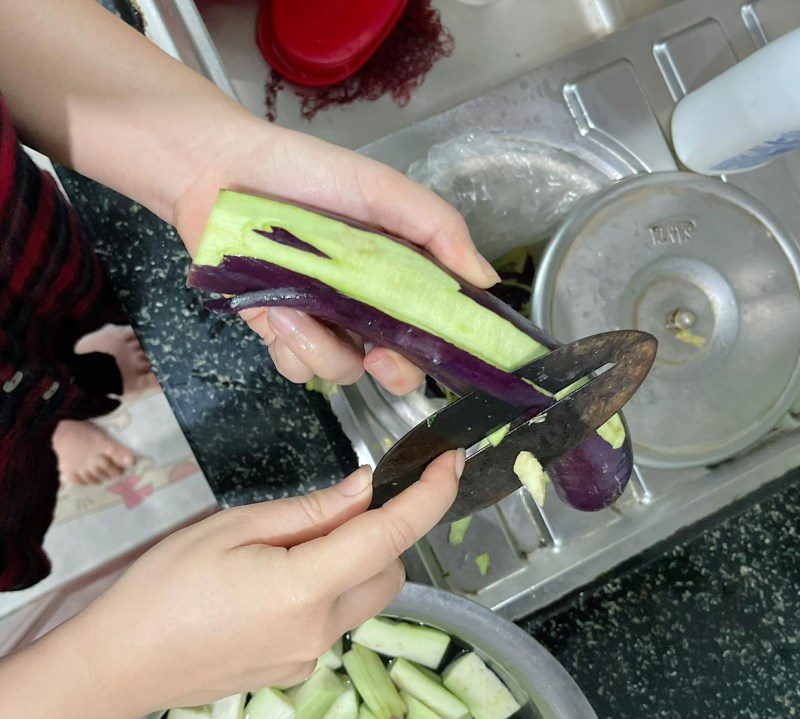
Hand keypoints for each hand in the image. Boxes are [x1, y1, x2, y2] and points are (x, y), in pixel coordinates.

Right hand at [68, 450, 461, 718]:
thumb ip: (309, 511)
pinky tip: (274, 586)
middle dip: (381, 534)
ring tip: (290, 550)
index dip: (429, 496)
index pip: (391, 537)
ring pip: (366, 597)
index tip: (449, 463)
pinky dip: (327, 592)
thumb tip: (363, 490)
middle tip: (329, 512)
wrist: (118, 665)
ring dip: (354, 564)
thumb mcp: (233, 527)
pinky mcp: (297, 673)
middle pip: (390, 571)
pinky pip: (336, 621)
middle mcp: (321, 631)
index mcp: (305, 588)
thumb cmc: (164, 586)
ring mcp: (311, 659)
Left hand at [175, 123, 499, 395]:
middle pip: (395, 368)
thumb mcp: (384, 190)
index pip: (434, 327)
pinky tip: (276, 311)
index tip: (440, 351)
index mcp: (399, 276)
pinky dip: (291, 349)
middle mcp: (366, 307)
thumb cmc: (309, 174)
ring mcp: (323, 323)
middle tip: (378, 356)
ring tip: (294, 307)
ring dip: (322, 349)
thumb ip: (438, 230)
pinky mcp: (280, 331)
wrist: (222, 171)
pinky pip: (297, 368)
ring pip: (342, 372)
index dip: (444, 350)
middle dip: (393, 373)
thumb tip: (486, 282)